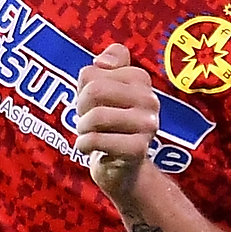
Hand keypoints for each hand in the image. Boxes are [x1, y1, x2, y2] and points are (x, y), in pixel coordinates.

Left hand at [73, 44, 160, 199]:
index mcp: (141, 79)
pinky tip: (87, 148)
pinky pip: (98, 140)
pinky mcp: (138, 149)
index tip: (90, 103)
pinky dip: (83, 145)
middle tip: (84, 120)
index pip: (93, 72)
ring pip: (97, 115)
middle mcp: (149, 99)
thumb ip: (108, 62)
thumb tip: (102, 63)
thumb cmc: (109, 124)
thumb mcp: (105, 87)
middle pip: (95, 90)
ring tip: (87, 134)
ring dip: (82, 128)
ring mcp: (147, 125)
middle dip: (80, 108)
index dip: (82, 88)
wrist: (123, 169)